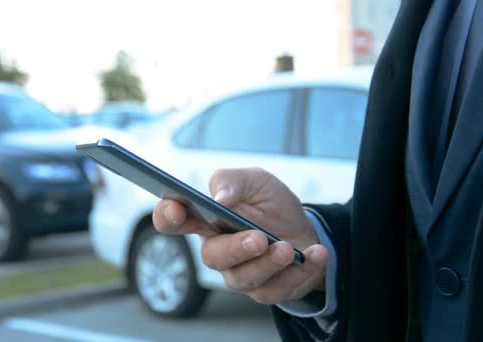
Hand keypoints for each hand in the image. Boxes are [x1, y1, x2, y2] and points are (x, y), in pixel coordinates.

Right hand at [152, 168, 328, 303]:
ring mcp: (240, 273)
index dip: (167, 216)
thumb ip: (233, 181)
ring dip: (268, 264)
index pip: (173, 220)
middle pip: (213, 257)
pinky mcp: (266, 290)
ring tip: (288, 249)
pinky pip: (279, 289)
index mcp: (206, 220)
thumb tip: (220, 197)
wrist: (304, 228)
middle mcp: (218, 250)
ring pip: (244, 279)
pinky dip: (300, 272)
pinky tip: (315, 255)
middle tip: (258, 238)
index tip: (175, 208)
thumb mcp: (256, 181)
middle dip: (236, 249)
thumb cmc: (271, 205)